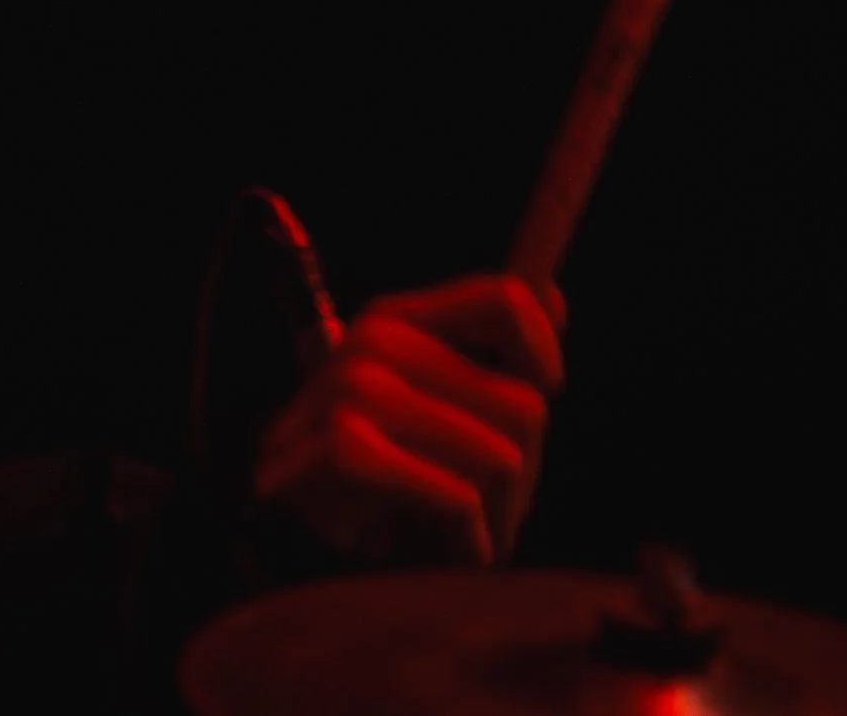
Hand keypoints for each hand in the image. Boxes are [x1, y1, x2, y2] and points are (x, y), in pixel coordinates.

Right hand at [249, 273, 566, 567]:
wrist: (290, 534)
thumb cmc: (387, 471)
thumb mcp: (441, 403)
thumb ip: (494, 353)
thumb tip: (556, 298)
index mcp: (400, 317)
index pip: (503, 301)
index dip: (542, 351)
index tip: (543, 391)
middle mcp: (376, 340)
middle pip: (522, 404)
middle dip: (519, 470)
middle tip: (475, 498)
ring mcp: (355, 389)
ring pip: (502, 458)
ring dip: (495, 515)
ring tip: (454, 527)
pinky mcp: (345, 446)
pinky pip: (462, 499)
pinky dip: (466, 540)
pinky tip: (443, 547)